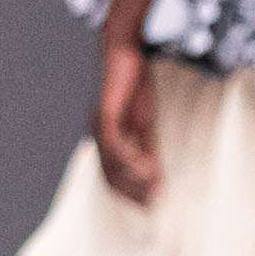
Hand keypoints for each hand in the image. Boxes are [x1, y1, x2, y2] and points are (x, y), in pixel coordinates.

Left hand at [94, 37, 158, 204]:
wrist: (124, 51)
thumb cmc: (134, 85)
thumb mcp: (145, 122)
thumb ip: (148, 148)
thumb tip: (156, 175)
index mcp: (107, 141)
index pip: (114, 177)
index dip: (131, 194)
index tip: (151, 205)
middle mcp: (98, 137)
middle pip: (110, 176)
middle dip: (132, 193)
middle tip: (153, 203)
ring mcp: (99, 126)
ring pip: (111, 163)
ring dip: (133, 178)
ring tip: (153, 186)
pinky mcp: (105, 113)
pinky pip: (113, 143)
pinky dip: (127, 157)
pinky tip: (144, 165)